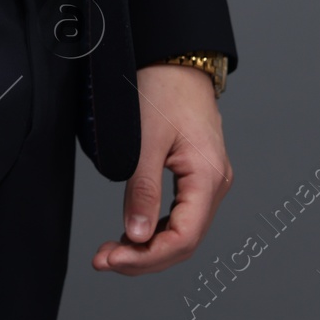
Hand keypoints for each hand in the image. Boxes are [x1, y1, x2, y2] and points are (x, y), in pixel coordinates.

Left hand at [92, 62, 231, 274]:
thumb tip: (137, 237)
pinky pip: (180, 215)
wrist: (175, 59)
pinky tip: (131, 235)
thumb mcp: (144, 140)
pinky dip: (155, 230)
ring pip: (182, 231)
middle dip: (143, 258)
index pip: (184, 238)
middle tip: (104, 260)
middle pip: (184, 241)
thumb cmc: (162, 88)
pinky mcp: (196, 175)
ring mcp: (208, 180)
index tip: (111, 260)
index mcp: (207, 176)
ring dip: (148, 247)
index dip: (147, 257)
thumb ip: (142, 191)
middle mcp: (215, 183)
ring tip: (111, 252)